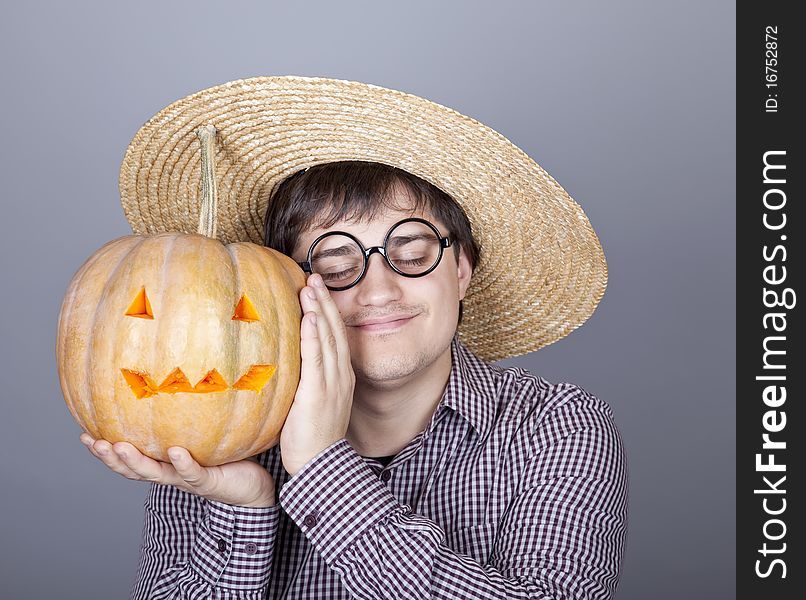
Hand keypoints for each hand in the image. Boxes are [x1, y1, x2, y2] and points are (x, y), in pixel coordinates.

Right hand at [80, 433, 275, 507]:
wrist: (253, 488)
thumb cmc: (227, 458)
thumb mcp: (203, 436)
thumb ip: (187, 417)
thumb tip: (176, 378)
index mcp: (164, 463)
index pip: (128, 457)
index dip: (104, 450)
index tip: (82, 434)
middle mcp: (171, 472)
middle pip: (133, 469)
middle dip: (111, 457)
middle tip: (93, 442)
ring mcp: (187, 478)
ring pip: (156, 473)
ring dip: (136, 462)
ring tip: (120, 446)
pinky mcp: (208, 481)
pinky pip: (193, 472)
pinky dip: (182, 463)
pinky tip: (175, 451)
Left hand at [280, 273, 355, 476]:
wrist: (320, 465)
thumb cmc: (311, 438)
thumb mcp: (307, 404)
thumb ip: (300, 382)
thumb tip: (279, 365)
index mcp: (339, 376)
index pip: (335, 336)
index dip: (327, 312)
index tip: (316, 290)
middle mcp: (340, 375)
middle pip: (335, 331)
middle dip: (325, 303)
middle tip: (315, 278)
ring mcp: (332, 383)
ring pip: (328, 339)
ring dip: (320, 311)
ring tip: (312, 287)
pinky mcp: (319, 392)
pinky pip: (318, 359)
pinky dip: (316, 337)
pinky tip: (311, 319)